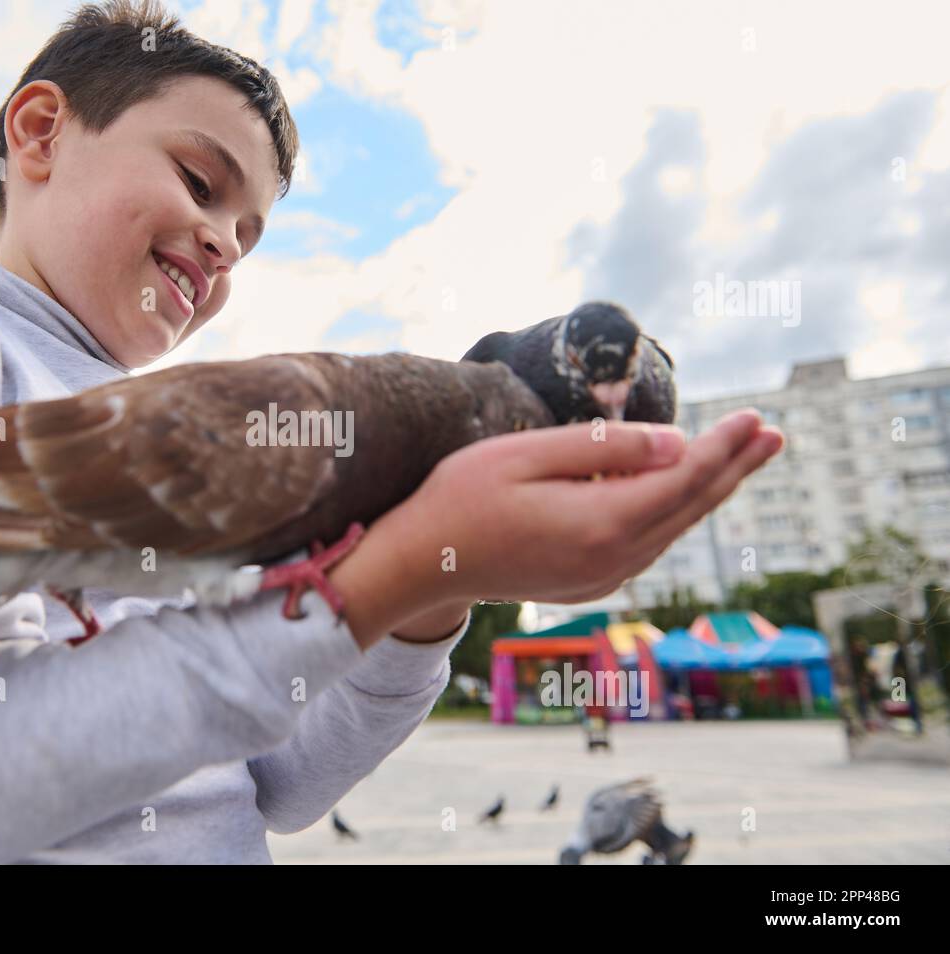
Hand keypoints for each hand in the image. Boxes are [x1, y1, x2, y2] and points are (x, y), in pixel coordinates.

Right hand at [330, 409, 782, 646]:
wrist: (422, 563)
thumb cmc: (462, 498)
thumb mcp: (526, 455)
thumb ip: (603, 448)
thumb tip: (677, 445)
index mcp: (600, 523)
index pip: (682, 479)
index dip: (723, 448)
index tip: (754, 418)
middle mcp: (612, 558)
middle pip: (689, 507)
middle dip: (734, 468)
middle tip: (773, 435)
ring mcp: (602, 575)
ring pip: (672, 527)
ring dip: (707, 490)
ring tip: (741, 457)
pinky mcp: (589, 580)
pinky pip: (647, 541)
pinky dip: (671, 510)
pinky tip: (678, 489)